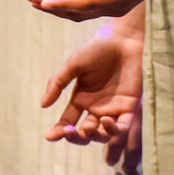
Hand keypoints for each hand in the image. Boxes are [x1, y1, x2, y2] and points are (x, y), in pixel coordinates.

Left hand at [28, 0, 173, 20]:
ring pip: (81, 12)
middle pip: (77, 12)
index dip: (60, 3)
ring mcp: (116, 5)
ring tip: (38, 0)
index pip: (82, 5)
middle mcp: (115, 7)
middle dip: (52, 6)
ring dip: (58, 7)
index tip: (40, 1)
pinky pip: (87, 7)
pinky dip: (70, 4)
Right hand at [42, 26, 143, 148]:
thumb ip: (58, 83)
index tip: (50, 136)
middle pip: (84, 133)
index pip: (67, 122)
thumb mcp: (74, 64)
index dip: (58, 132)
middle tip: (70, 131)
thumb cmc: (98, 47)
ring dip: (94, 136)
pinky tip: (105, 121)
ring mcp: (113, 108)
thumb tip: (43, 105)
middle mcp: (96, 107)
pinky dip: (114, 130)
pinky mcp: (130, 106)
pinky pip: (122, 126)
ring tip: (88, 127)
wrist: (124, 37)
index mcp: (81, 99)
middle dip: (75, 138)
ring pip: (103, 135)